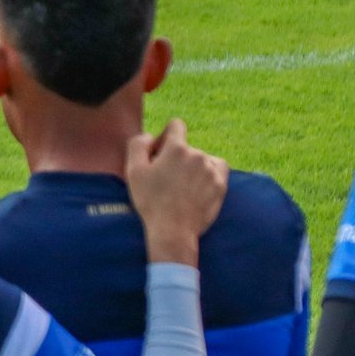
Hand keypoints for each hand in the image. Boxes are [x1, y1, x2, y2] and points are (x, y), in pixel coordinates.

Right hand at [123, 119, 227, 266]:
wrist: (173, 230)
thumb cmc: (150, 200)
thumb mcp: (133, 170)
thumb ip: (138, 144)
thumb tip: (151, 136)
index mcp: (176, 148)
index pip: (176, 125)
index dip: (166, 136)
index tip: (160, 153)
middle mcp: (197, 154)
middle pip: (187, 147)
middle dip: (177, 157)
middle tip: (166, 179)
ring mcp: (212, 170)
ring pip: (202, 159)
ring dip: (192, 167)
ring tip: (182, 187)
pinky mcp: (221, 185)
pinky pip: (217, 169)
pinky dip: (209, 173)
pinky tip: (198, 186)